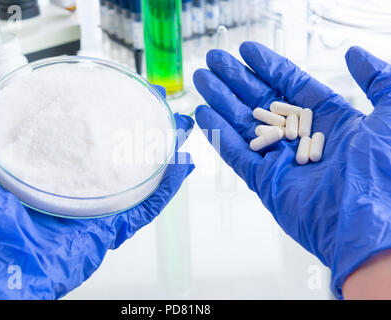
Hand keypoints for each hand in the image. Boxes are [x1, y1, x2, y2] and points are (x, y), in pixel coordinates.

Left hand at [0, 90, 193, 298]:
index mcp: (40, 174)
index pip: (73, 138)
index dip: (93, 115)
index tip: (109, 92)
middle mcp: (70, 190)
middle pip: (110, 155)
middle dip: (133, 129)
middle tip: (152, 104)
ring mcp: (91, 210)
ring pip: (132, 179)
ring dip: (156, 154)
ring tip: (175, 130)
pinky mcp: (105, 231)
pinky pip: (141, 210)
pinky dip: (163, 191)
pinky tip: (179, 168)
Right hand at [193, 41, 390, 298]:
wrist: (366, 225)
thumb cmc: (382, 174)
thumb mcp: (390, 115)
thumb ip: (376, 80)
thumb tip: (355, 54)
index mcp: (326, 119)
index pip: (289, 84)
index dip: (267, 66)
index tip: (246, 50)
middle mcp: (299, 137)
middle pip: (259, 100)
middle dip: (235, 79)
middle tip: (213, 60)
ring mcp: (279, 159)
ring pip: (242, 123)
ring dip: (220, 100)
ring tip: (201, 79)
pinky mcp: (263, 180)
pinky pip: (236, 153)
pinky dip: (218, 134)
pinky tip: (204, 115)